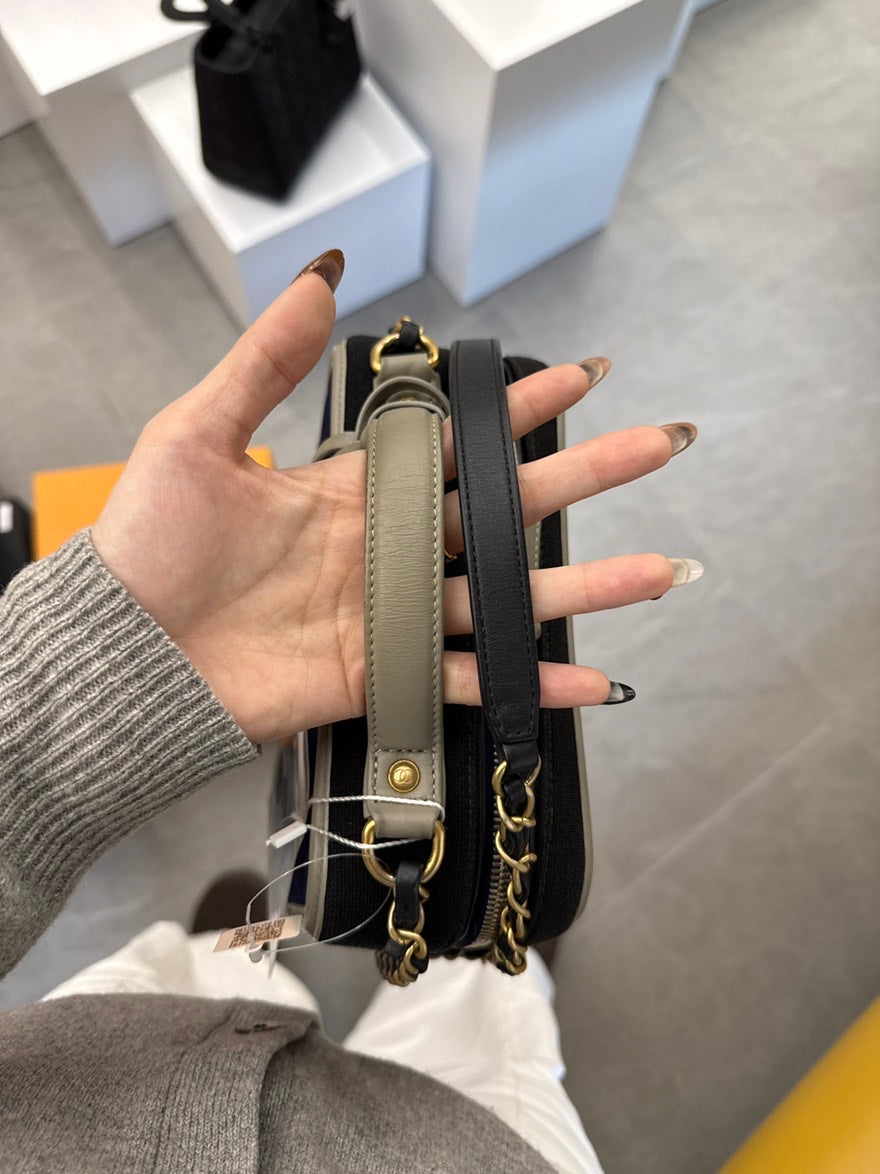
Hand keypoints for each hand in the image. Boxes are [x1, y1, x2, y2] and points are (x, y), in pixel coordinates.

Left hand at [92, 251, 699, 744]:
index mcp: (351, 489)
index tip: (574, 379)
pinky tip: (587, 682)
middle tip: (652, 450)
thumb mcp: (196, 434)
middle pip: (505, 509)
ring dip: (584, 587)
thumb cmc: (148, 546)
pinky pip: (470, 677)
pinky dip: (530, 683)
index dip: (513, 411)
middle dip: (582, 477)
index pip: (454, 440)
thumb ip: (263, 361)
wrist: (128, 655)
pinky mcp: (383, 673)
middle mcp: (386, 548)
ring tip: (657, 572)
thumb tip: (320, 282)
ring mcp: (391, 613)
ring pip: (508, 596)